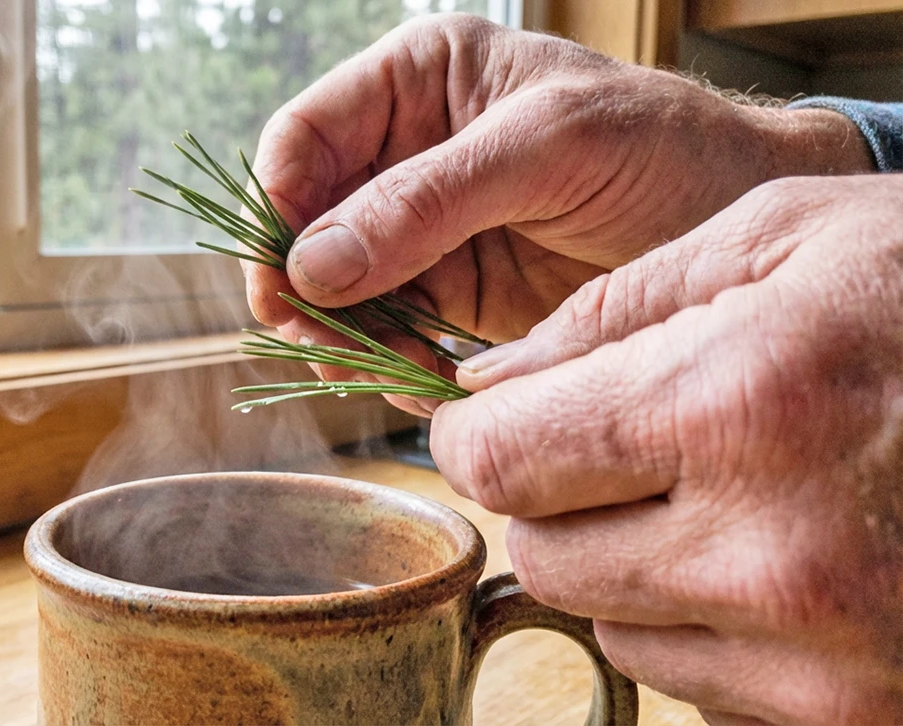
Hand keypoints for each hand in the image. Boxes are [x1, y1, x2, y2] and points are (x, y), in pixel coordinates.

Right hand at [246, 13, 870, 413]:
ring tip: (382, 369)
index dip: (279, 211)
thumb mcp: (548, 149)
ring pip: (335, 289)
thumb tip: (312, 265)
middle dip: (307, 290)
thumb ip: (428, 200)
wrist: (741, 220)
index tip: (289, 283)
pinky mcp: (450, 293)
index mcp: (414, 83)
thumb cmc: (663, 146)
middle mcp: (405, 153)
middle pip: (304, 225)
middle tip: (328, 343)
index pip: (302, 142)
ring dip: (343, 337)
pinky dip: (385, 363)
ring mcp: (424, 229)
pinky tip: (417, 379)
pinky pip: (384, 331)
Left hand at [430, 175, 902, 723]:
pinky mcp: (858, 717)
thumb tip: (491, 382)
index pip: (503, 464)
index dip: (472, 439)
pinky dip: (702, 624)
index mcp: (737, 409)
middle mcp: (771, 555)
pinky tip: (776, 552)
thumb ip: (611, 309)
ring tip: (722, 491)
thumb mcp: (788, 238)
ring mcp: (825, 658)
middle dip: (550, 497)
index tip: (485, 421)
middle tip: (611, 445)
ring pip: (612, 626)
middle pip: (543, 556)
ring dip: (628, 562)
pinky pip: (699, 684)